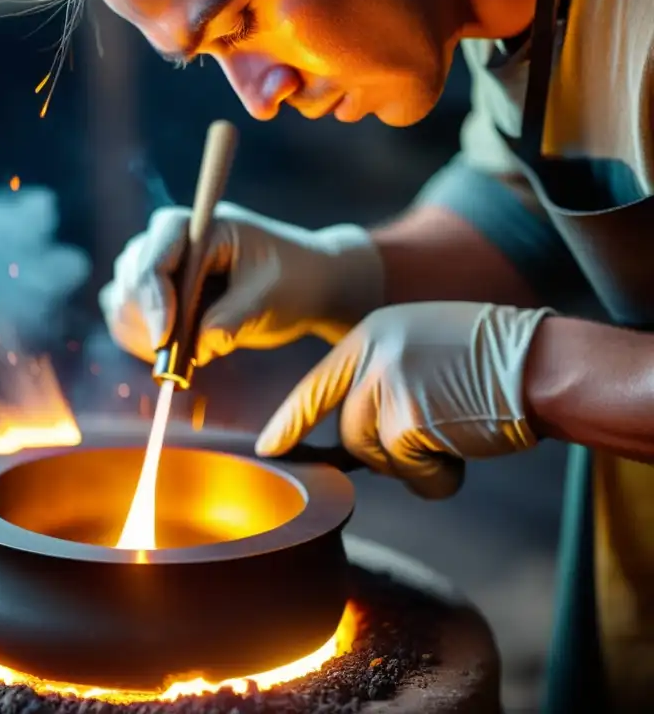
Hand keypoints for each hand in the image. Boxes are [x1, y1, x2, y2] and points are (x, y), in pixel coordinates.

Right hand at [99, 203, 384, 364]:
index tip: (164, 340)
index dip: (154, 298)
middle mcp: (172, 238)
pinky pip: (127, 314)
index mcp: (202, 225)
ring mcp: (161, 263)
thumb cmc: (294, 280)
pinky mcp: (158, 291)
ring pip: (122, 295)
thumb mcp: (269, 300)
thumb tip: (200, 346)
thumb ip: (233, 320)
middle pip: (131, 274)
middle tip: (172, 359)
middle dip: (145, 319)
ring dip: (139, 331)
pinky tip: (164, 356)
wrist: (306, 284)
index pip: (157, 254)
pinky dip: (137, 338)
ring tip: (174, 359)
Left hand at [255, 302, 553, 497]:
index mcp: (371, 334)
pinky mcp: (406, 420)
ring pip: (375, 456)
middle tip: (437, 431)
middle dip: (388, 450)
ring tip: (458, 431)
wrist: (543, 362)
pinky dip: (439, 477)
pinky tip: (467, 447)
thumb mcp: (422, 351)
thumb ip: (382, 380)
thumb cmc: (494, 362)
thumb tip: (352, 434)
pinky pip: (409, 474)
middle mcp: (370, 356)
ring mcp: (386, 386)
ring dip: (416, 463)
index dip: (292, 420)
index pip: (317, 383)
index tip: (268, 447)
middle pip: (350, 432)